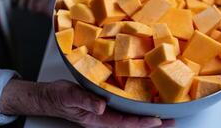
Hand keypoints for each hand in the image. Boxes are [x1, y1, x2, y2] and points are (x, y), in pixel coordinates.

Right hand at [0, 79, 174, 127]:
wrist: (50, 97)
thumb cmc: (59, 97)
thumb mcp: (69, 96)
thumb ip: (85, 102)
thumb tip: (102, 106)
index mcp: (97, 119)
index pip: (124, 123)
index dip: (141, 122)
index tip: (157, 120)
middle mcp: (104, 117)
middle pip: (132, 123)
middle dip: (151, 124)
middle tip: (171, 121)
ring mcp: (105, 112)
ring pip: (130, 118)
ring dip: (147, 117)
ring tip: (164, 116)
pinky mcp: (104, 105)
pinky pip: (123, 110)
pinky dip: (136, 109)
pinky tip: (144, 104)